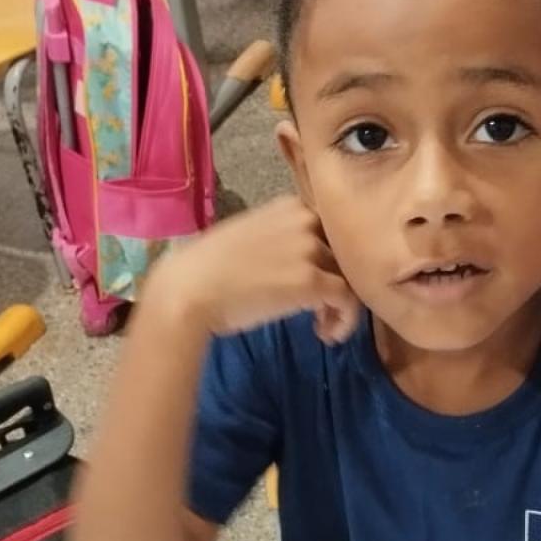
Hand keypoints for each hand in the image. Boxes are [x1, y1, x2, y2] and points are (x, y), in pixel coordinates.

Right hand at [146, 195, 360, 343]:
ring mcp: (310, 249)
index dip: (331, 262)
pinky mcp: (312, 281)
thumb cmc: (209, 269)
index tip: (319, 285)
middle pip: (344, 256)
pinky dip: (344, 321)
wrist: (189, 289)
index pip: (332, 233)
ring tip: (323, 327)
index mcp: (291, 206)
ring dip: (340, 307)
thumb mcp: (252, 237)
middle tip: (322, 311)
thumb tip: (302, 262)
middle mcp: (305, 220)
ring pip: (350, 279)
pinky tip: (326, 334)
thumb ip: (282, 241)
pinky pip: (348, 301)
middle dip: (337, 285)